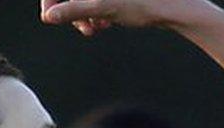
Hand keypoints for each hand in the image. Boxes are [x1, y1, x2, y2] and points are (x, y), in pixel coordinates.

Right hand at [41, 0, 201, 33]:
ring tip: (99, 27)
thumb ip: (72, 9)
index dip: (50, 0)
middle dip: (72, 11)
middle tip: (85, 29)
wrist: (174, 7)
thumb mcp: (102, 7)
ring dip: (84, 15)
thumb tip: (49, 15)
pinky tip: (106, 24)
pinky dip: (96, 13)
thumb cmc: (142, 3)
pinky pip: (95, 1)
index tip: (51, 17)